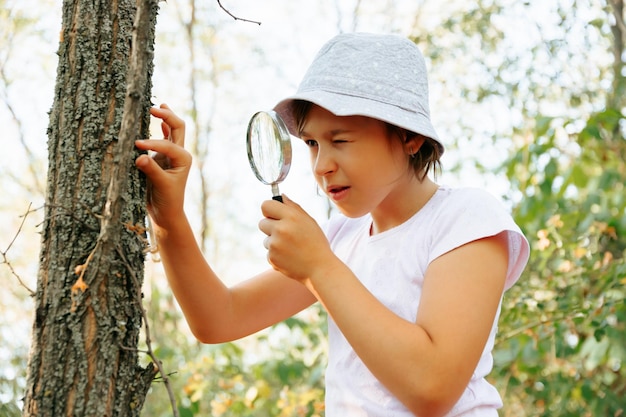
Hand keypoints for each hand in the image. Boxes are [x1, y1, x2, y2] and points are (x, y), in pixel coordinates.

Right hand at [135, 104, 190, 229]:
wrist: (166, 212)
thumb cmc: (167, 200)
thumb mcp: (161, 185)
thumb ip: (151, 170)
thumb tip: (139, 156)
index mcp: (183, 159)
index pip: (167, 144)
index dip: (152, 143)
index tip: (136, 145)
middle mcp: (179, 154)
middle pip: (177, 127)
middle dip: (167, 116)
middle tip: (154, 108)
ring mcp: (171, 155)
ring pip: (171, 131)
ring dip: (166, 118)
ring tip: (158, 106)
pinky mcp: (161, 158)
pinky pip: (162, 138)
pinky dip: (160, 128)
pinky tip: (157, 119)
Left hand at [258, 195, 336, 282]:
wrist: (320, 268)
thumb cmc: (316, 243)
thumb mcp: (309, 221)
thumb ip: (293, 207)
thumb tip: (281, 196)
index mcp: (291, 216)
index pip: (266, 205)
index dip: (269, 210)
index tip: (273, 215)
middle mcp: (281, 229)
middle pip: (262, 223)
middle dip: (270, 227)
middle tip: (285, 234)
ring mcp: (275, 244)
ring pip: (265, 239)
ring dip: (274, 242)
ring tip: (291, 248)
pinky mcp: (272, 258)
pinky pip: (268, 252)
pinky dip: (276, 255)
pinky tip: (290, 257)